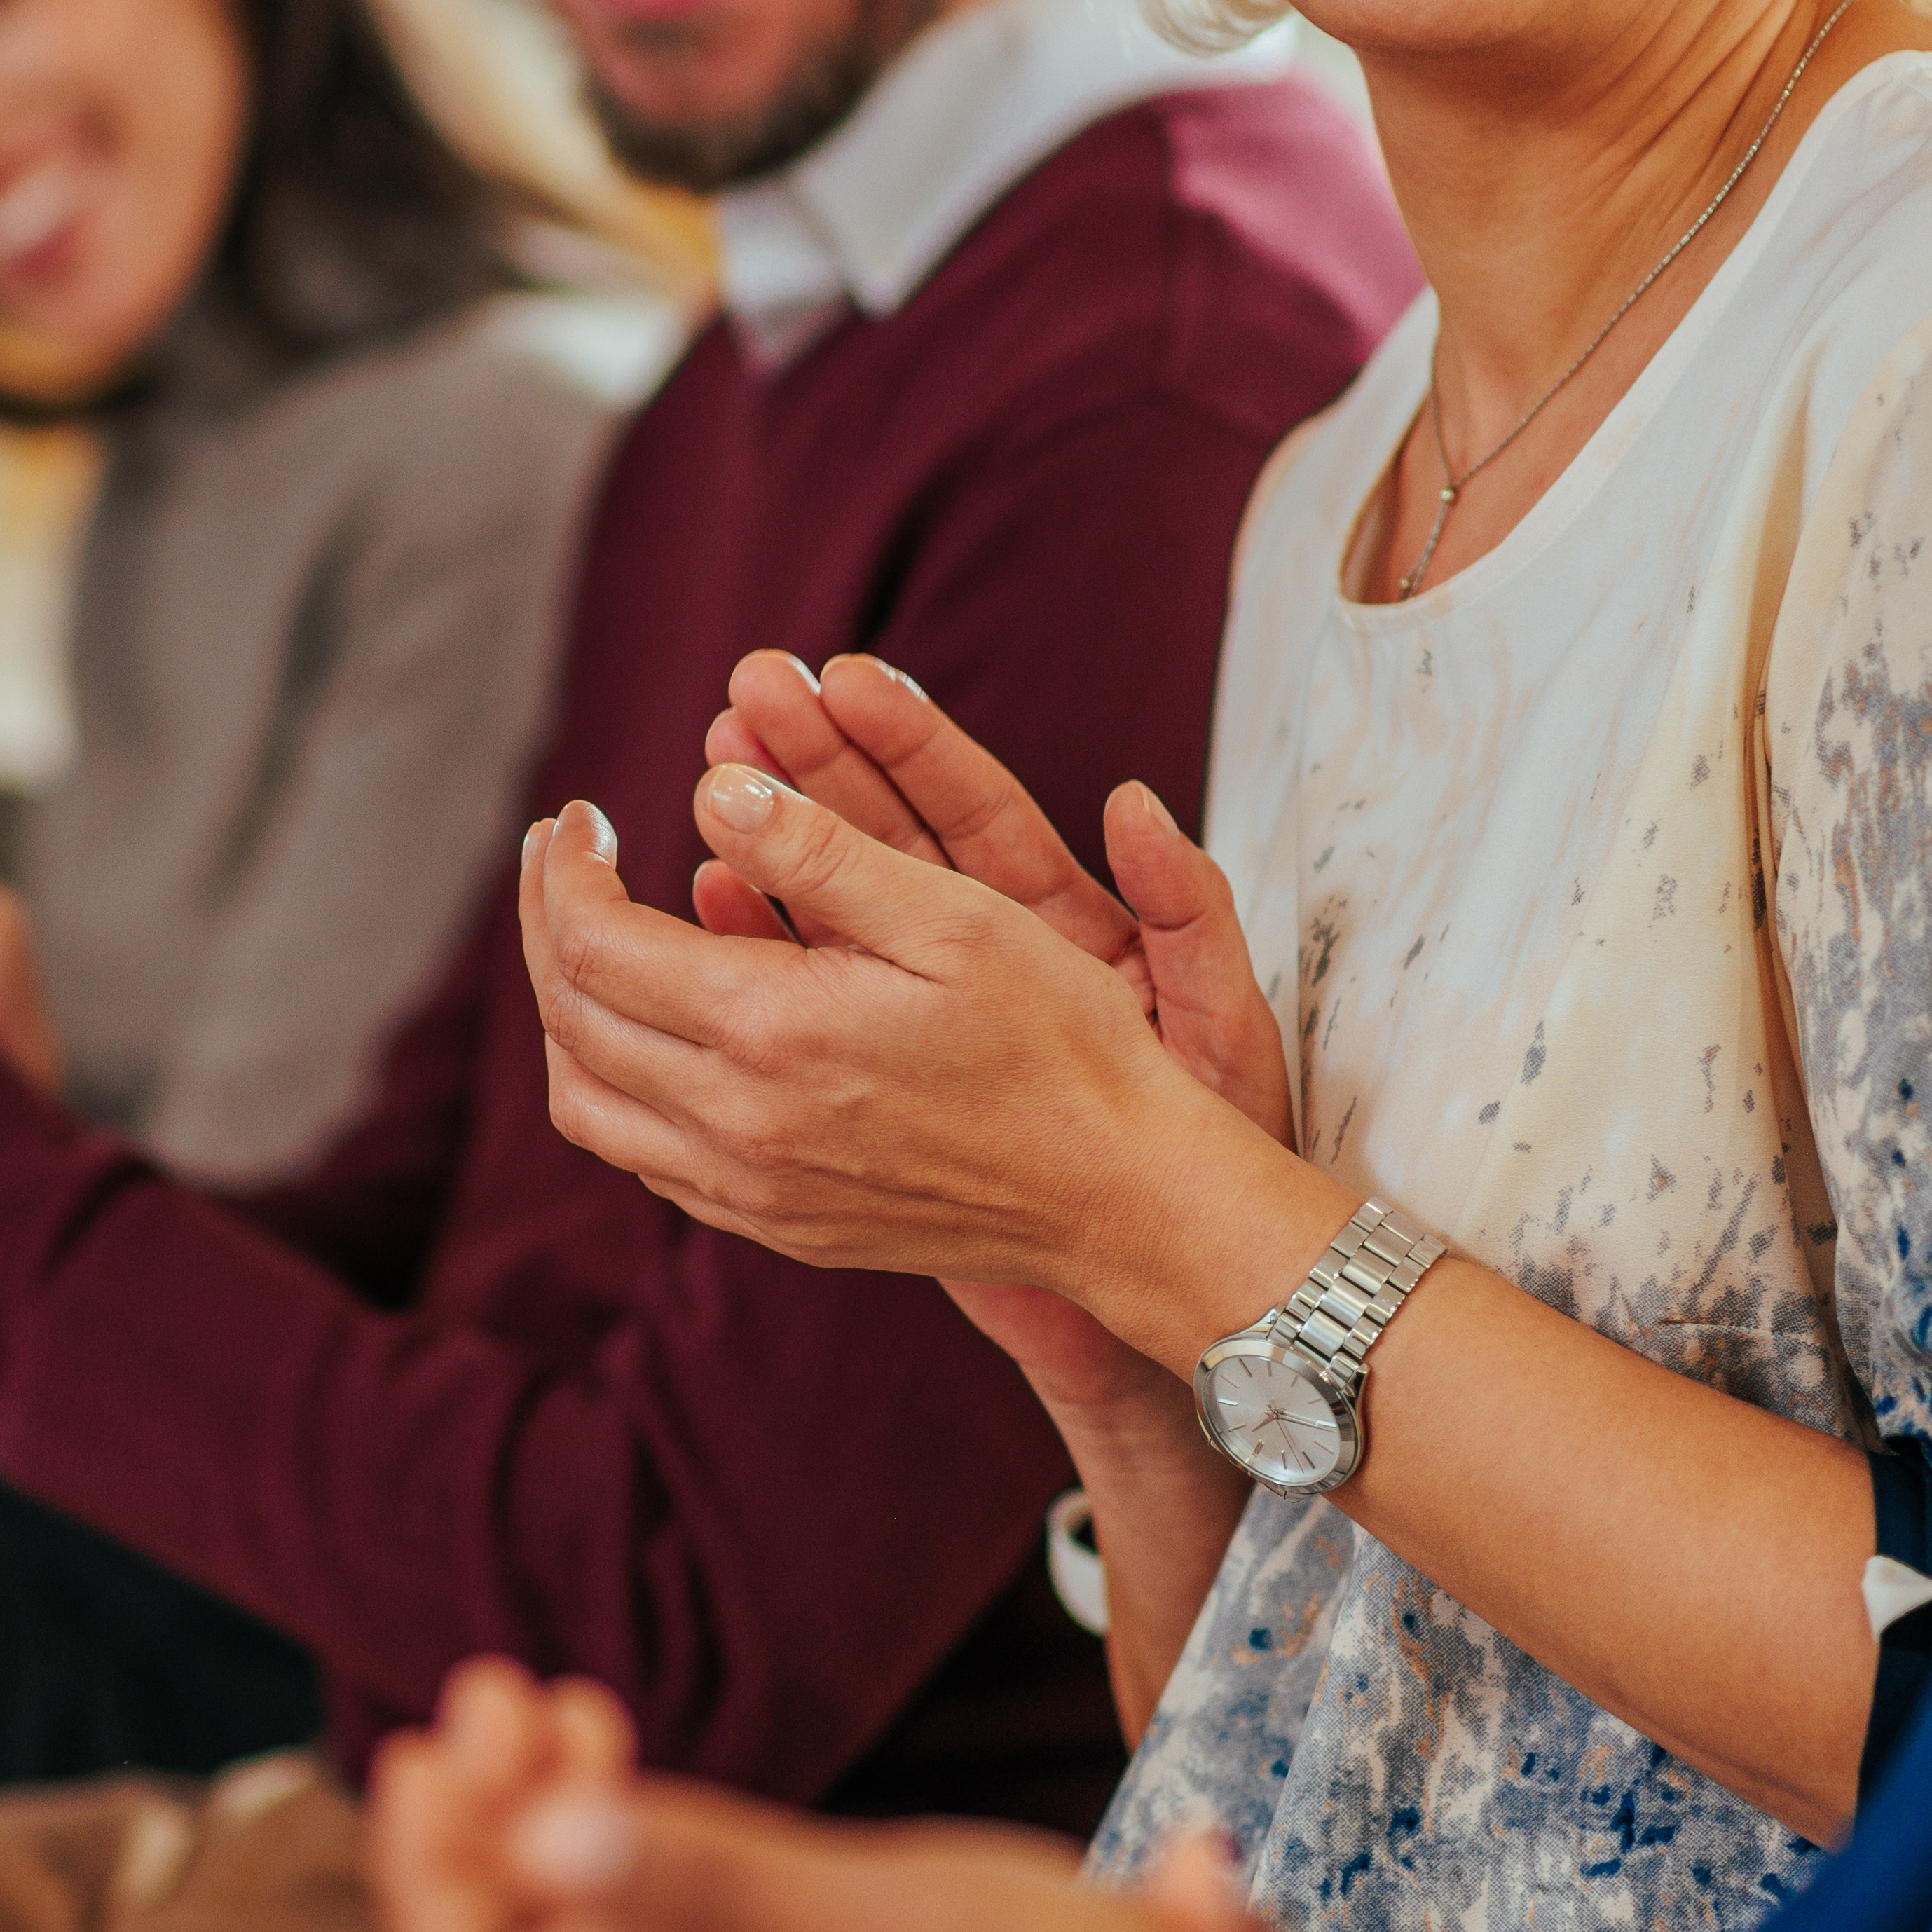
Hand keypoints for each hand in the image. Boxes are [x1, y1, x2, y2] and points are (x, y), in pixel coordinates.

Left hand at [369, 1659, 1331, 1931]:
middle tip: (512, 1687)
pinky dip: (652, 1876)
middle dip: (494, 1822)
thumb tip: (545, 1836)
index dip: (435, 1856)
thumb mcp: (896, 1930)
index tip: (445, 1727)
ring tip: (571, 1708)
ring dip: (569, 1834)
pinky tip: (669, 1799)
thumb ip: (715, 1885)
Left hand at [517, 774, 1341, 1317]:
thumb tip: (710, 792)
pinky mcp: (776, 1224)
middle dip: (547, 923)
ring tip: (587, 936)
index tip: (581, 814)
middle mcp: (739, 1126)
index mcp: (772, 1034)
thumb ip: (820, 852)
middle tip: (563, 856)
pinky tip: (654, 1028)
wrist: (1118, 1195)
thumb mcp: (953, 915)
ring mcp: (751, 1189)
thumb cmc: (1058, 1042)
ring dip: (565, 1011)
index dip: (567, 868)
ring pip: (587, 1104)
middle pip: (571, 1019)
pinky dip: (616, 1082)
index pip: (596, 945)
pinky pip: (644, 1157)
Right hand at [699, 654, 1291, 1142]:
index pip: (974, 808)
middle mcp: (988, 955)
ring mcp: (925, 1013)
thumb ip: (1187, 913)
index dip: (910, 739)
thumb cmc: (1202, 1142)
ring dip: (772, 831)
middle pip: (886, 836)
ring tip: (715, 756)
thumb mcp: (1220, 1022)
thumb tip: (1140, 802)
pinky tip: (711, 894)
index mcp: (1070, 922)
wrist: (1158, 1257)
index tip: (845, 674)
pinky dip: (757, 945)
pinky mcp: (881, 1074)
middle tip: (750, 688)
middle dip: (817, 759)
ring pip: (835, 902)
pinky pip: (803, 997)